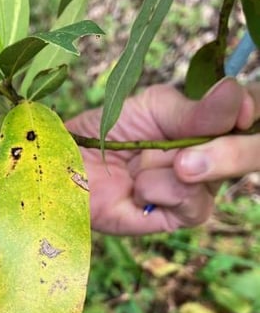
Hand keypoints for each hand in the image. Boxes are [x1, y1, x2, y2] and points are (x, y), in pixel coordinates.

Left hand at [66, 78, 259, 234]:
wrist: (71, 165)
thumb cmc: (109, 131)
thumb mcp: (153, 108)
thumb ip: (196, 110)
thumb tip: (236, 96)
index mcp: (210, 121)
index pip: (251, 112)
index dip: (250, 110)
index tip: (236, 111)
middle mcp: (213, 154)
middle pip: (252, 152)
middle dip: (228, 152)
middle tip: (184, 156)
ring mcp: (200, 186)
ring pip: (218, 178)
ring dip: (174, 168)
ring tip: (140, 166)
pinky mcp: (180, 215)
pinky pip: (193, 203)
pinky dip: (160, 189)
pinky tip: (138, 188)